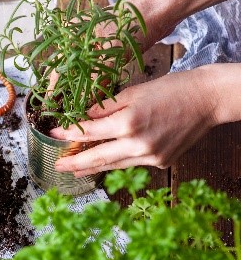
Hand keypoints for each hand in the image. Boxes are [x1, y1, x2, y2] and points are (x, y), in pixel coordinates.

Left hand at [50, 66, 221, 175]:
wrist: (207, 100)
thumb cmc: (172, 89)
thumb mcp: (135, 91)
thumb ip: (106, 106)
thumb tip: (82, 116)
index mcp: (129, 123)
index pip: (89, 132)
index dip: (69, 135)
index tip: (53, 135)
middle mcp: (138, 145)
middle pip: (98, 157)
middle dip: (75, 163)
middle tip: (57, 166)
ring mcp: (150, 157)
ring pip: (114, 164)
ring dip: (93, 167)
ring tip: (75, 169)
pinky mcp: (160, 162)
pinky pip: (132, 163)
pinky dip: (117, 161)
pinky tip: (105, 161)